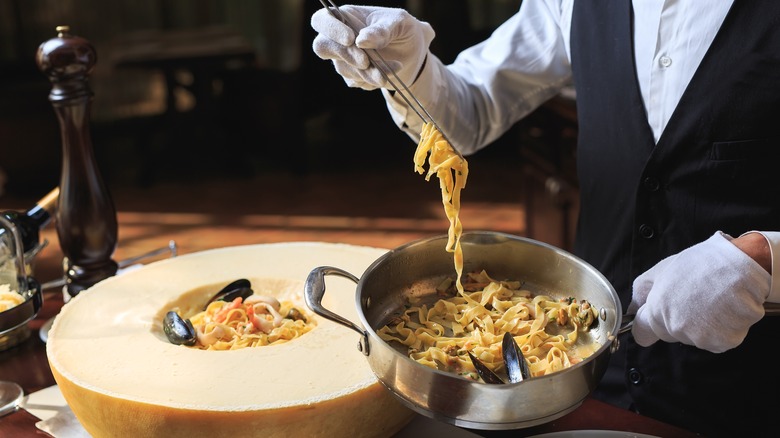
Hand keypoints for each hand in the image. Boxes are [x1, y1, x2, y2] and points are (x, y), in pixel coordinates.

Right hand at [311, 5, 434, 89]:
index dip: (330, 29)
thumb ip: (382, 30)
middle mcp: (339, 38)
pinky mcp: (353, 76)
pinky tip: (390, 73)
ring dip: (368, 71)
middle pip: (323, 47)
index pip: (321, 20)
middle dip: (346, 55)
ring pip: (344, 68)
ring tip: (395, 67)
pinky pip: (356, 82)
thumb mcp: (399, 23)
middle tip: (366, 62)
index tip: (351, 39)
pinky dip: (374, 80)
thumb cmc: (404, 29)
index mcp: (346, 16)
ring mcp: (344, 59)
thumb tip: (362, 40)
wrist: (415, 53)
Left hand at [629, 231, 769, 352]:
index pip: (641, 334)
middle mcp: (675, 328)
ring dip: (700, 324)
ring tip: (711, 300)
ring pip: (693, 337)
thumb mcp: (660, 270)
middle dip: (676, 320)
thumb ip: (642, 292)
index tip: (652, 317)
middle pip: (669, 334)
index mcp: (656, 311)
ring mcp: (699, 338)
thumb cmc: (702, 264)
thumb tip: (634, 308)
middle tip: (692, 298)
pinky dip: (721, 329)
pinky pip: (716, 340)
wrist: (740, 266)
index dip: (646, 325)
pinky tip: (724, 309)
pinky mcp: (722, 342)